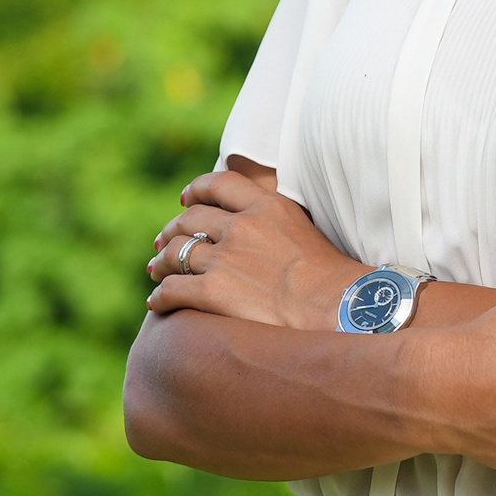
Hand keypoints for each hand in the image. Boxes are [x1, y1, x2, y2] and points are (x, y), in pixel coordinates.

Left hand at [146, 161, 359, 330]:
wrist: (340, 311)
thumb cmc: (332, 280)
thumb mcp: (306, 230)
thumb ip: (277, 221)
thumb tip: (261, 226)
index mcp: (267, 206)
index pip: (219, 184)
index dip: (196, 190)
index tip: (186, 200)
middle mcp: (243, 226)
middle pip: (190, 219)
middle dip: (171, 230)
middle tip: (162, 242)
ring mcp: (226, 259)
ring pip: (176, 252)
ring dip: (161, 262)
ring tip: (155, 270)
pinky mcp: (214, 292)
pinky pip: (172, 289)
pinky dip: (160, 296)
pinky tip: (157, 302)